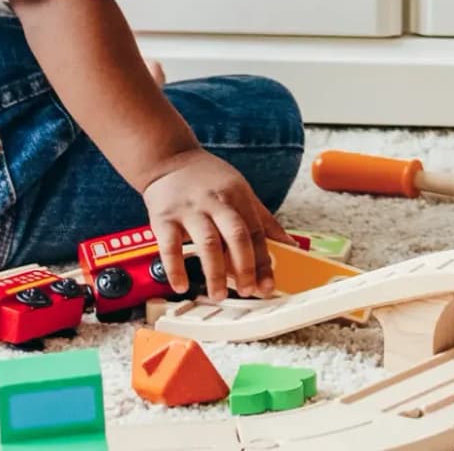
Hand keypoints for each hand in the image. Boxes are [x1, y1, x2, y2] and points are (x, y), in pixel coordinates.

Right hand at [140, 150, 284, 300]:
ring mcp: (189, 209)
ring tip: (219, 295)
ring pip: (207, 243)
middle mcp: (216, 202)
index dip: (264, 261)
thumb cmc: (208, 179)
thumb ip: (263, 219)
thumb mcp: (240, 190)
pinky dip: (176, 269)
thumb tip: (290, 244)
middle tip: (247, 291)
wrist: (169, 159)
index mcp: (238, 196)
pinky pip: (170, 246)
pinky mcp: (163, 217)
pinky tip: (181, 285)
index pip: (256, 232)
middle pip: (236, 235)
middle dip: (245, 267)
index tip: (268, 285)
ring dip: (215, 273)